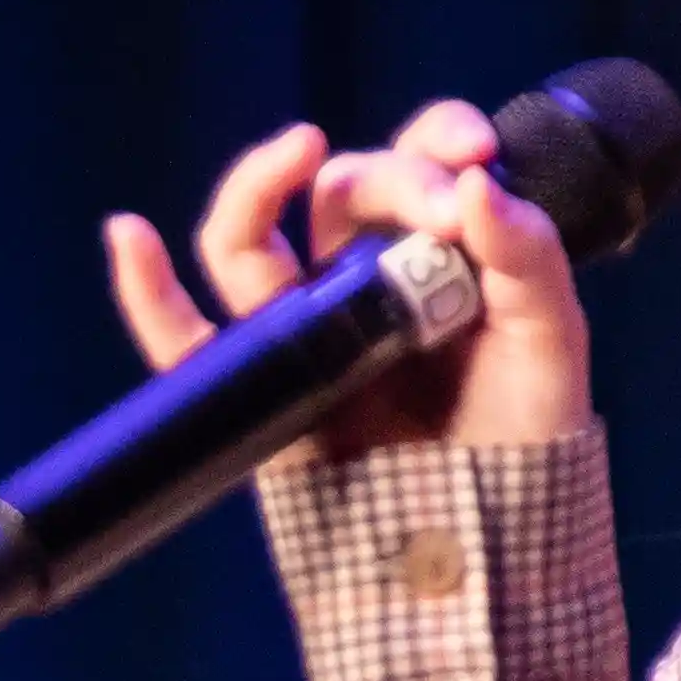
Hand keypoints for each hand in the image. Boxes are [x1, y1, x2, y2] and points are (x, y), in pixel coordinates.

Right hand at [101, 92, 595, 457]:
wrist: (489, 544)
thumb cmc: (525, 438)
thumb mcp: (551, 341)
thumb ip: (529, 258)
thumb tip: (476, 183)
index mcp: (435, 248)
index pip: (420, 157)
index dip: (438, 136)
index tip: (475, 155)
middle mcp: (361, 273)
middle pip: (338, 187)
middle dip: (389, 179)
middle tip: (438, 210)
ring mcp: (304, 327)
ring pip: (248, 241)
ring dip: (253, 186)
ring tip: (292, 151)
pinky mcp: (258, 386)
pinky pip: (183, 338)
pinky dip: (145, 290)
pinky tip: (128, 236)